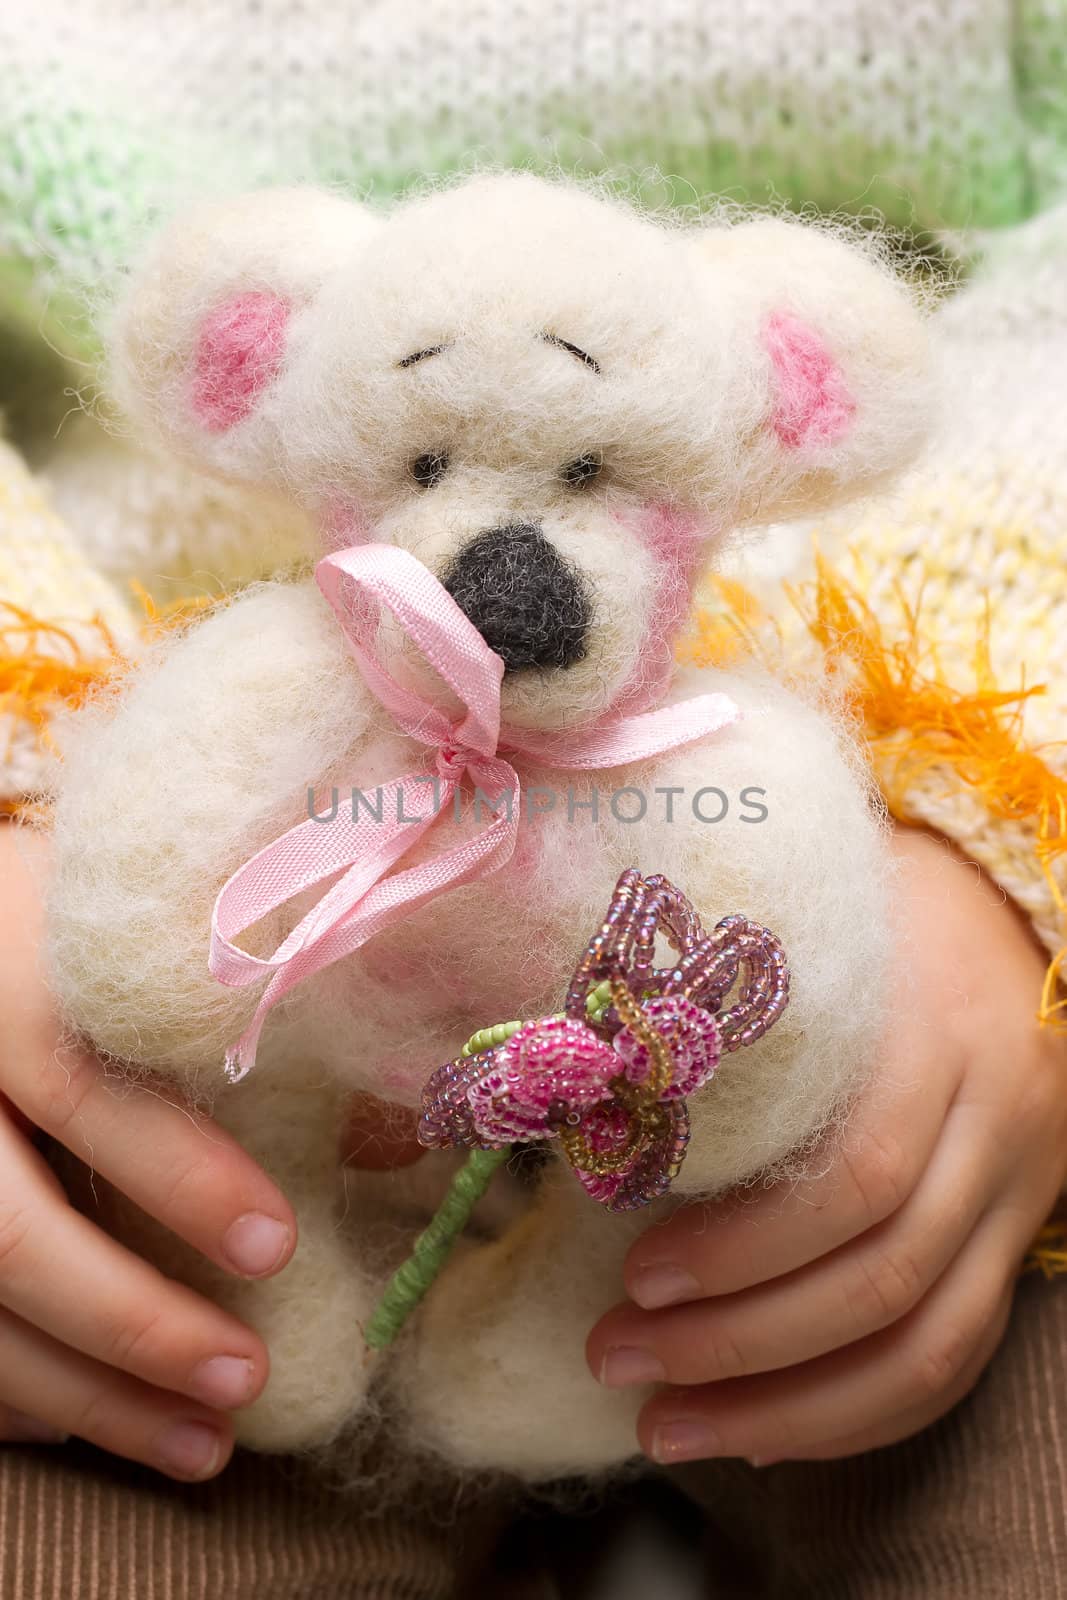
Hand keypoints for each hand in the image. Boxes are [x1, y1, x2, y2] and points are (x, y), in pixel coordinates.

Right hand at [0, 823, 296, 1479]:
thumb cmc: (73, 930)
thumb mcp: (146, 937)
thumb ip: (251, 1017)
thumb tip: (396, 1136)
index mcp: (4, 977)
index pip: (76, 1083)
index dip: (174, 1172)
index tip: (278, 1244)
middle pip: (9, 1233)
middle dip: (132, 1324)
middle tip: (244, 1377)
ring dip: (88, 1399)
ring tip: (205, 1446)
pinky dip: (18, 1399)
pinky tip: (99, 1427)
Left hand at [587, 827, 1066, 1464]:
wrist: (1016, 916)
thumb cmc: (875, 923)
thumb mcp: (813, 941)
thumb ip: (730, 1018)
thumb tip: (584, 1110)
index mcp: (934, 1034)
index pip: (855, 1173)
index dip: (742, 1246)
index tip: (633, 1277)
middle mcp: (995, 1122)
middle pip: (883, 1275)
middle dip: (738, 1341)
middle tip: (616, 1358)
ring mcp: (1019, 1191)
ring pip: (929, 1344)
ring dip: (788, 1407)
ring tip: (664, 1426)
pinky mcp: (1019, 1238)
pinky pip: (958, 1357)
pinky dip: (859, 1415)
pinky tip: (760, 1434)